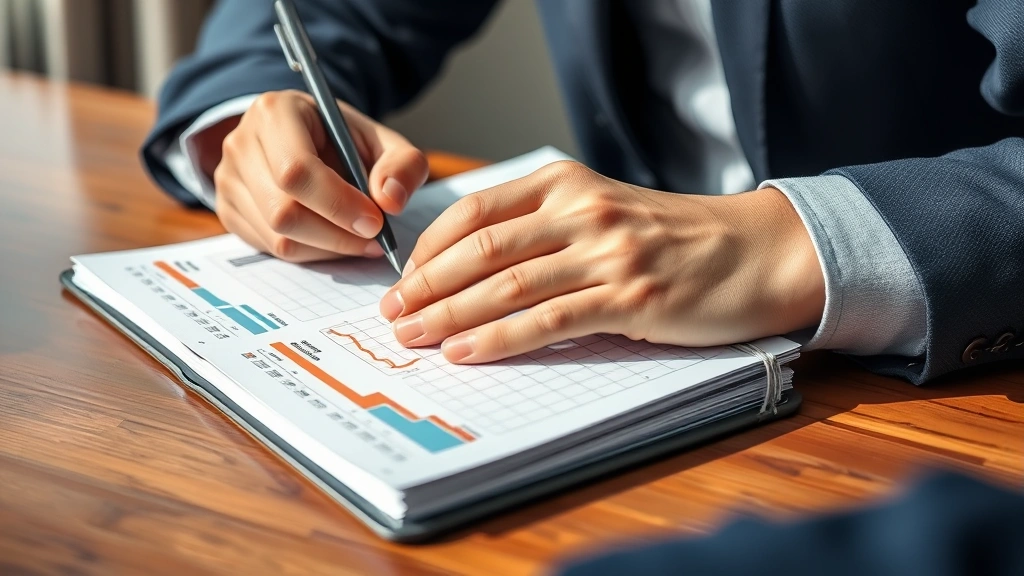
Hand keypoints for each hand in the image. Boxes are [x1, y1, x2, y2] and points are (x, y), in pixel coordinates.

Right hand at [206, 90, 427, 261]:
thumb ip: (401, 164)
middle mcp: (241, 144)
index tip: (375, 222)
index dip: (338, 204)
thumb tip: (390, 200)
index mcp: (275, 112)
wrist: (305, 138)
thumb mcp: (381, 140)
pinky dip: (310, 253)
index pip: (296, 169)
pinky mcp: (228, 210)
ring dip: (328, 248)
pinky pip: (270, 249)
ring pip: (277, 237)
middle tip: (375, 238)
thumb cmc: (342, 139)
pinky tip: (333, 238)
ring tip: (360, 239)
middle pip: (283, 212)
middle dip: (337, 234)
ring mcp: (228, 180)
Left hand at [379, 161, 824, 362]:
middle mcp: (582, 210)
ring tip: (413, 338)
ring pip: (507, 286)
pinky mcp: (631, 297)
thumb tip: (464, 265)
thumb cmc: (667, 236)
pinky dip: (498, 338)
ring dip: (449, 316)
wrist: (750, 252)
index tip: (401, 278)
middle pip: (480, 250)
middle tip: (392, 315)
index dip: (427, 248)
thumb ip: (539, 226)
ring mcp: (608, 253)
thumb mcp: (598, 209)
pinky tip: (466, 353)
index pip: (474, 212)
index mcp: (564, 183)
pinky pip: (548, 321)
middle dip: (425, 286)